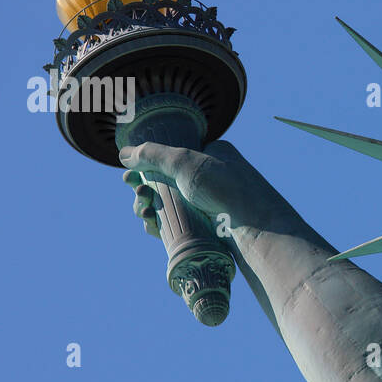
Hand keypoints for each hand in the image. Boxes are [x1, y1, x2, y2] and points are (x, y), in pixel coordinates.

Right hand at [120, 140, 267, 239]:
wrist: (257, 229)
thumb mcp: (186, 162)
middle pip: (166, 183)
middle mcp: (212, 178)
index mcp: (213, 155)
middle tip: (137, 195)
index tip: (128, 176)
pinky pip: (179, 225)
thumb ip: (153, 155)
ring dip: (149, 208)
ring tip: (144, 213)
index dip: (147, 167)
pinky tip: (152, 227)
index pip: (172, 157)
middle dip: (144, 190)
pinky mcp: (209, 228)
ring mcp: (210, 204)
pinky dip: (162, 225)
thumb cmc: (226, 189)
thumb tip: (124, 153)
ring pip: (169, 206)